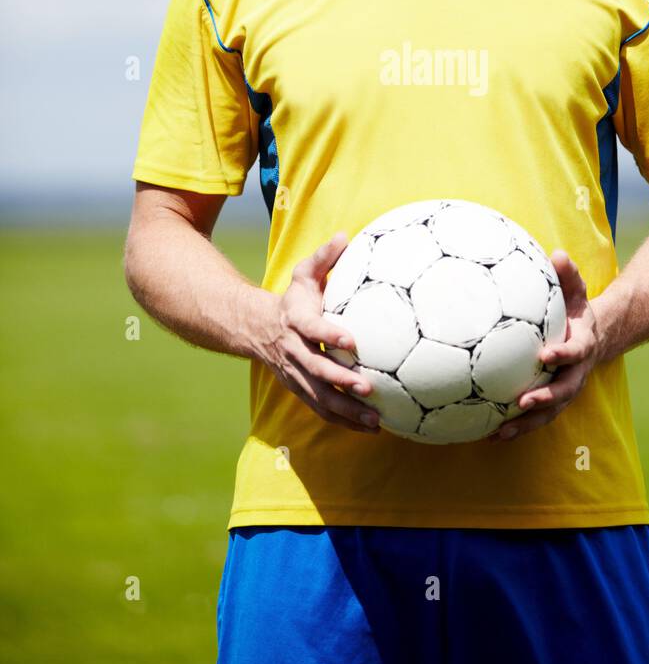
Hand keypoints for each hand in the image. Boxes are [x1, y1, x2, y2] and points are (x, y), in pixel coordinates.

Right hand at [260, 231, 380, 434]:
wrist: (258, 329)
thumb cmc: (293, 300)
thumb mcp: (302, 275)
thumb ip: (323, 257)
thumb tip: (346, 235)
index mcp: (297, 322)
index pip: (313, 330)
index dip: (330, 335)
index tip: (352, 341)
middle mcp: (295, 352)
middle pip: (317, 371)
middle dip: (341, 381)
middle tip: (368, 388)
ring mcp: (296, 375)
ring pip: (320, 397)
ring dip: (347, 410)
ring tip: (375, 420)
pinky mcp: (301, 390)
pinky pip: (322, 409)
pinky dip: (344, 421)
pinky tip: (369, 428)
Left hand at [488, 249, 604, 441]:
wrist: (593, 335)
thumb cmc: (575, 309)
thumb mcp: (575, 289)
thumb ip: (568, 274)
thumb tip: (557, 254)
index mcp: (582, 344)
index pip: (576, 352)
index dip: (563, 355)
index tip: (546, 355)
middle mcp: (576, 371)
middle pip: (565, 391)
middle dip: (545, 398)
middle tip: (523, 402)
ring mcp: (566, 388)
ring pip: (551, 412)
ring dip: (528, 423)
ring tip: (502, 432)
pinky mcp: (553, 400)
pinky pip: (537, 417)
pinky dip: (518, 427)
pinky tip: (491, 434)